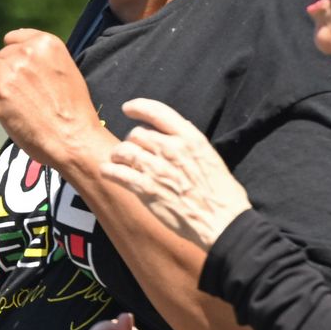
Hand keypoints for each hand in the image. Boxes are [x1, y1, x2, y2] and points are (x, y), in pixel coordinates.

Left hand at [0, 30, 112, 170]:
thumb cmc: (73, 111)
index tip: (21, 73)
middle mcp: (26, 53)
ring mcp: (9, 72)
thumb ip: (41, 59)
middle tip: (25, 98)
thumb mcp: (64, 71)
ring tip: (19, 107)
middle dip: (6, 76)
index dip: (13, 58)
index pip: (12, 39)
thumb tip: (15, 55)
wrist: (74, 138)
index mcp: (45, 43)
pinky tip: (8, 114)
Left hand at [100, 98, 250, 250]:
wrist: (222, 222)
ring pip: (123, 150)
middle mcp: (171, 149)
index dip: (138, 107)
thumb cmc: (221, 193)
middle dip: (131, 141)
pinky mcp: (145, 188)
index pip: (157, 112)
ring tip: (118, 162)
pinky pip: (116, 172)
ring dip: (117, 155)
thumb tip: (177, 128)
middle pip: (136, 133)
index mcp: (190, 138)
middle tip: (132, 151)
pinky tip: (108, 172)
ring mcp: (156, 168)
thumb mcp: (210, 157)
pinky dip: (108, 171)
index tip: (128, 109)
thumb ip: (190, 143)